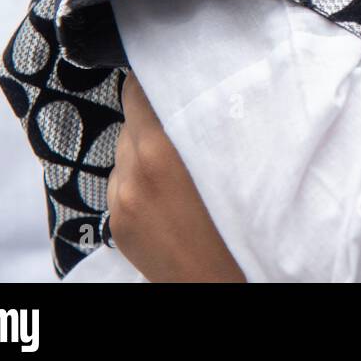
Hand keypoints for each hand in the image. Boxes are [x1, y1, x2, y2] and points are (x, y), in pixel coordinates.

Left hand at [107, 73, 245, 281]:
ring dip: (145, 150)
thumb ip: (208, 125)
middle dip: (155, 118)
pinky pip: (121, 184)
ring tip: (179, 166)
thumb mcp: (234, 164)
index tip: (174, 77)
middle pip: (131, 120)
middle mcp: (132, 174)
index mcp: (160, 152)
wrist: (224, 284)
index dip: (155, 80)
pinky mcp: (117, 226)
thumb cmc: (243, 224)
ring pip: (125, 152)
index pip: (137, 91)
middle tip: (186, 124)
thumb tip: (195, 89)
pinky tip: (169, 195)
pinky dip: (138, 181)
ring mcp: (121, 202)